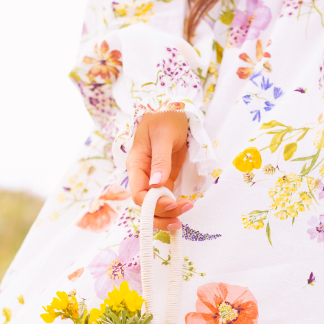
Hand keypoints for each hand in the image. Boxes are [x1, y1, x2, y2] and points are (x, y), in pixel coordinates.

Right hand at [126, 110, 193, 230]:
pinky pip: (167, 198)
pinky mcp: (166, 177)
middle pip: (146, 204)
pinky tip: (186, 206)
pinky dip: (175, 206)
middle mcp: (143, 175)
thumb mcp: (163, 136)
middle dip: (161, 214)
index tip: (171, 203)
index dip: (152, 204)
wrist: (174, 109)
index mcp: (136, 165)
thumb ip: (160, 160)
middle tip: (182, 215)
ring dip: (169, 213)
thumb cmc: (164, 117)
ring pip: (156, 205)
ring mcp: (154, 178)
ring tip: (187, 209)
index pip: (138, 193)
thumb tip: (156, 184)